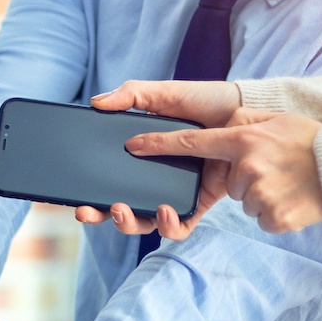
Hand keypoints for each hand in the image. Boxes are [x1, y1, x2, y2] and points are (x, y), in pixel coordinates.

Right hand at [76, 79, 246, 238]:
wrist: (245, 109)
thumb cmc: (204, 100)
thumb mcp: (165, 94)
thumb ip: (131, 96)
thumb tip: (97, 103)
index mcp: (140, 157)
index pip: (107, 182)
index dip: (89, 196)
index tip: (75, 201)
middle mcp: (154, 180)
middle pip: (121, 208)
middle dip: (100, 216)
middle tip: (88, 211)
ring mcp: (175, 193)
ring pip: (146, 222)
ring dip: (130, 223)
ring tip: (123, 210)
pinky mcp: (199, 202)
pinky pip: (181, 226)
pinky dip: (170, 226)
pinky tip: (165, 211)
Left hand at [122, 108, 321, 233]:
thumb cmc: (313, 141)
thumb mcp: (275, 121)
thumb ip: (242, 122)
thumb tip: (218, 126)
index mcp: (243, 141)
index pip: (191, 142)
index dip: (159, 144)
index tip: (134, 146)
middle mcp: (246, 169)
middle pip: (226, 183)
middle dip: (238, 182)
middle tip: (265, 172)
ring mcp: (259, 195)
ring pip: (243, 201)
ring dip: (260, 195)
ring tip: (288, 182)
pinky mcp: (273, 219)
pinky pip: (261, 218)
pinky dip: (275, 211)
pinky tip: (294, 197)